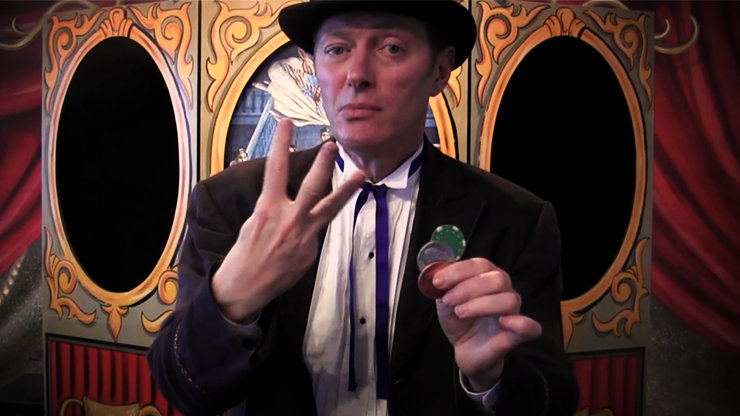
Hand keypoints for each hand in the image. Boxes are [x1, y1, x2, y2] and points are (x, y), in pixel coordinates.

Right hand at [213, 120, 364, 321]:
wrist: (245, 286)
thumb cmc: (245, 252)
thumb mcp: (254, 222)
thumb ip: (274, 206)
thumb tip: (288, 195)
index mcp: (267, 209)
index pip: (275, 169)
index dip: (280, 144)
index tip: (286, 123)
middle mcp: (288, 220)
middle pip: (311, 187)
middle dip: (323, 165)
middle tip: (333, 145)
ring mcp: (303, 237)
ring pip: (329, 209)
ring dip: (346, 190)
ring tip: (361, 174)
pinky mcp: (310, 253)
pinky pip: (316, 232)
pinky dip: (312, 229)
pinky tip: (302, 236)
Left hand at [433, 258, 541, 390]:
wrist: (464, 349)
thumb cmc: (458, 320)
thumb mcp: (444, 300)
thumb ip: (442, 285)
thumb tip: (435, 273)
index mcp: (487, 277)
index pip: (481, 264)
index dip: (459, 271)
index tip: (438, 282)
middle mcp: (504, 290)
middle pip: (497, 278)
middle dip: (468, 288)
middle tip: (448, 301)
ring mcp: (513, 312)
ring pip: (509, 299)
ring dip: (480, 305)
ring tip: (460, 313)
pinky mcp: (518, 334)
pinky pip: (530, 327)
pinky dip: (519, 323)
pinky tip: (502, 322)